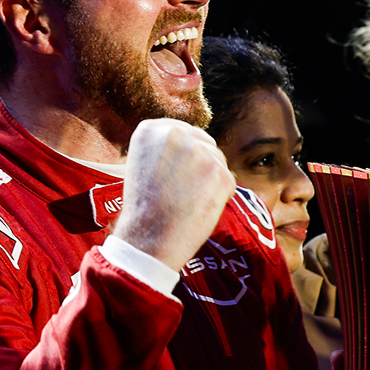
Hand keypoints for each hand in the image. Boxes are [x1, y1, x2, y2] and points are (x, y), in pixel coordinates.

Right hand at [113, 118, 235, 270]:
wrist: (147, 239)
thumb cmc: (144, 209)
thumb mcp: (141, 164)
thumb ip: (164, 148)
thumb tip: (193, 144)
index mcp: (151, 130)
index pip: (182, 132)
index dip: (183, 156)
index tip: (176, 174)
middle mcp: (176, 133)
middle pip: (204, 143)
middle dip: (200, 166)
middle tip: (182, 192)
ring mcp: (200, 151)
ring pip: (218, 161)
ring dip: (209, 181)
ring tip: (187, 202)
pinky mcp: (220, 172)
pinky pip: (228, 181)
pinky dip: (219, 197)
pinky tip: (198, 208)